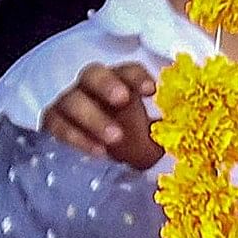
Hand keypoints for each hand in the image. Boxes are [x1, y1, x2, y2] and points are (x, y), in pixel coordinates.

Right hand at [39, 62, 163, 170]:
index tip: (152, 91)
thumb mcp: (151, 138)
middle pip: (93, 74)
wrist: (102, 167)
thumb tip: (184, 125)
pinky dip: (76, 138)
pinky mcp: (53, 124)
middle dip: (107, 84)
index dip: (137, 77)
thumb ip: (163, 129)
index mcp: (119, 83)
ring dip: (94, 117)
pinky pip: (58, 126)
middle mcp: (91, 88)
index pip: (126, 70)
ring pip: (73, 101)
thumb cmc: (132, 145)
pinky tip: (98, 152)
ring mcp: (69, 104)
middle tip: (123, 100)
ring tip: (115, 137)